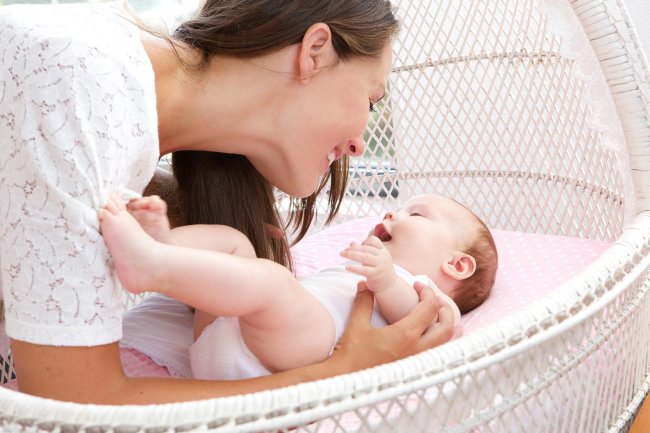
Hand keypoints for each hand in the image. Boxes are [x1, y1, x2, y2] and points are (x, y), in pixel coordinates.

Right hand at [328, 281, 454, 370]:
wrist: (346, 380)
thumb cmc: (351, 354)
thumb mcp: (356, 324)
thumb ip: (363, 301)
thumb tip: (365, 285)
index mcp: (405, 335)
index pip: (429, 308)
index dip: (427, 292)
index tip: (417, 286)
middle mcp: (417, 349)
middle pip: (447, 327)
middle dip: (445, 309)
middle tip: (433, 299)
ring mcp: (417, 361)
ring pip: (445, 343)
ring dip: (445, 325)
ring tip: (434, 314)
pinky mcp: (413, 369)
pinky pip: (436, 353)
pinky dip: (439, 340)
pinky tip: (428, 334)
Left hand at [340, 236, 396, 292]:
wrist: (389, 285)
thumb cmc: (379, 269)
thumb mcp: (373, 258)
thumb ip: (363, 250)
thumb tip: (352, 243)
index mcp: (382, 250)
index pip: (373, 240)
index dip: (363, 242)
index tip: (357, 247)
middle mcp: (382, 256)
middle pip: (366, 248)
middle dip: (353, 248)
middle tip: (343, 251)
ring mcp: (380, 265)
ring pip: (365, 257)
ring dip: (352, 254)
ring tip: (342, 254)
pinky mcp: (376, 275)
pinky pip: (364, 270)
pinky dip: (354, 268)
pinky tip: (347, 267)